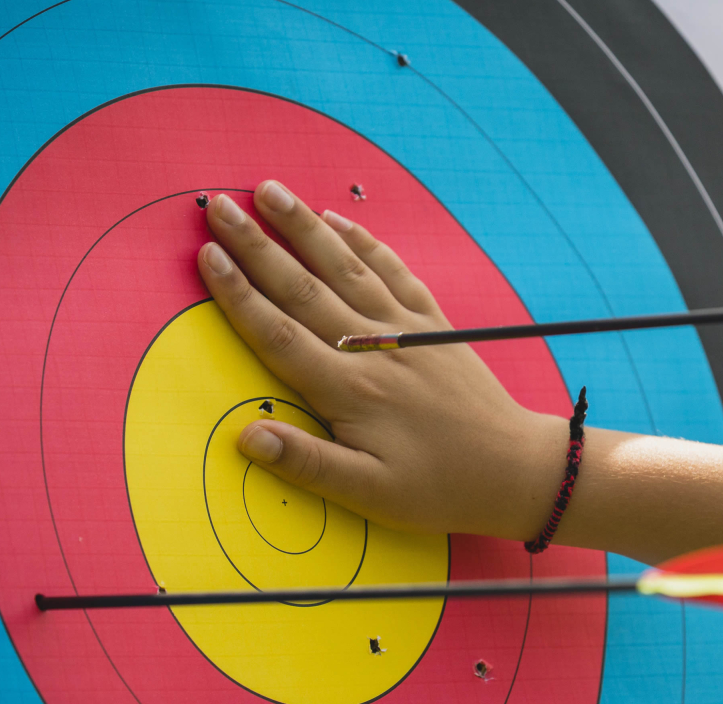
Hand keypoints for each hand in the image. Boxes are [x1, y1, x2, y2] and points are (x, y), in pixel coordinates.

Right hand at [194, 181, 568, 538]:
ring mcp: (407, 330)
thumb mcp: (371, 494)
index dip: (238, 294)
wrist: (516, 470)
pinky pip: (393, 270)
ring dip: (305, 226)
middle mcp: (375, 349)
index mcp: (351, 390)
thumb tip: (247, 438)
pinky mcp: (434, 324)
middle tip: (218, 205)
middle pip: (303, 287)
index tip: (206, 255)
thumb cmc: (441, 488)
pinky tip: (336, 219)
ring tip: (268, 191)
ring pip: (346, 266)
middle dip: (257, 244)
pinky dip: (362, 242)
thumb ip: (308, 462)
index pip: (279, 332)